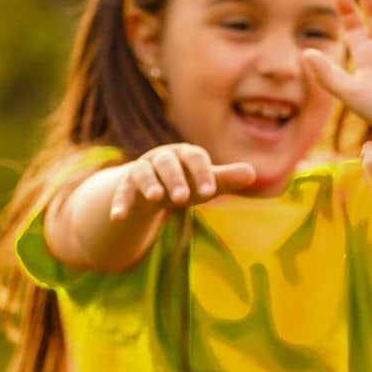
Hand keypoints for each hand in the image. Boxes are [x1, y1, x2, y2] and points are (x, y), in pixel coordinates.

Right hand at [108, 143, 256, 219]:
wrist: (157, 187)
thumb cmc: (189, 182)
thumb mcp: (207, 183)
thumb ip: (227, 178)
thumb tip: (252, 173)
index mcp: (186, 154)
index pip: (195, 158)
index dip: (202, 173)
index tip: (209, 192)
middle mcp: (163, 158)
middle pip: (168, 164)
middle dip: (175, 179)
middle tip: (184, 198)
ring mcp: (143, 170)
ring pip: (143, 173)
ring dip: (149, 185)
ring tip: (156, 199)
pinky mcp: (127, 185)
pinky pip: (122, 192)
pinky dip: (120, 204)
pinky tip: (118, 217)